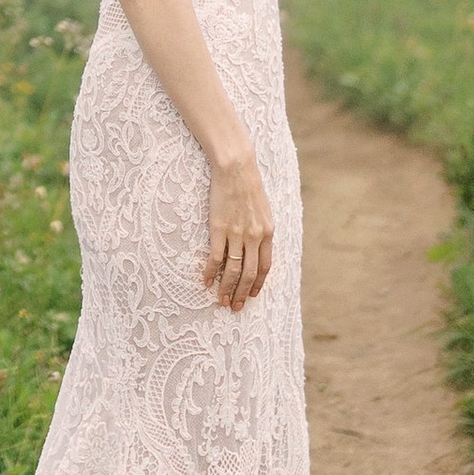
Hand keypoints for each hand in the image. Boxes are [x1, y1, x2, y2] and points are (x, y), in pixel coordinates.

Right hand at [201, 153, 273, 310]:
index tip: (252, 296)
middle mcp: (255, 236)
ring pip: (233, 270)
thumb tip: (258, 244)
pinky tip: (205, 281)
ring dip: (226, 288)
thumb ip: (262, 228)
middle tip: (235, 307)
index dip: (258, 284)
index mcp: (268, 232)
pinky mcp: (219, 228)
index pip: (265, 267)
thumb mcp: (264, 208)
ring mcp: (237, 233)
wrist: (236, 167)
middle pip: (249, 273)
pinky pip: (215, 257)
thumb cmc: (249, 184)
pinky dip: (210, 272)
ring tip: (221, 301)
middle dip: (242, 293)